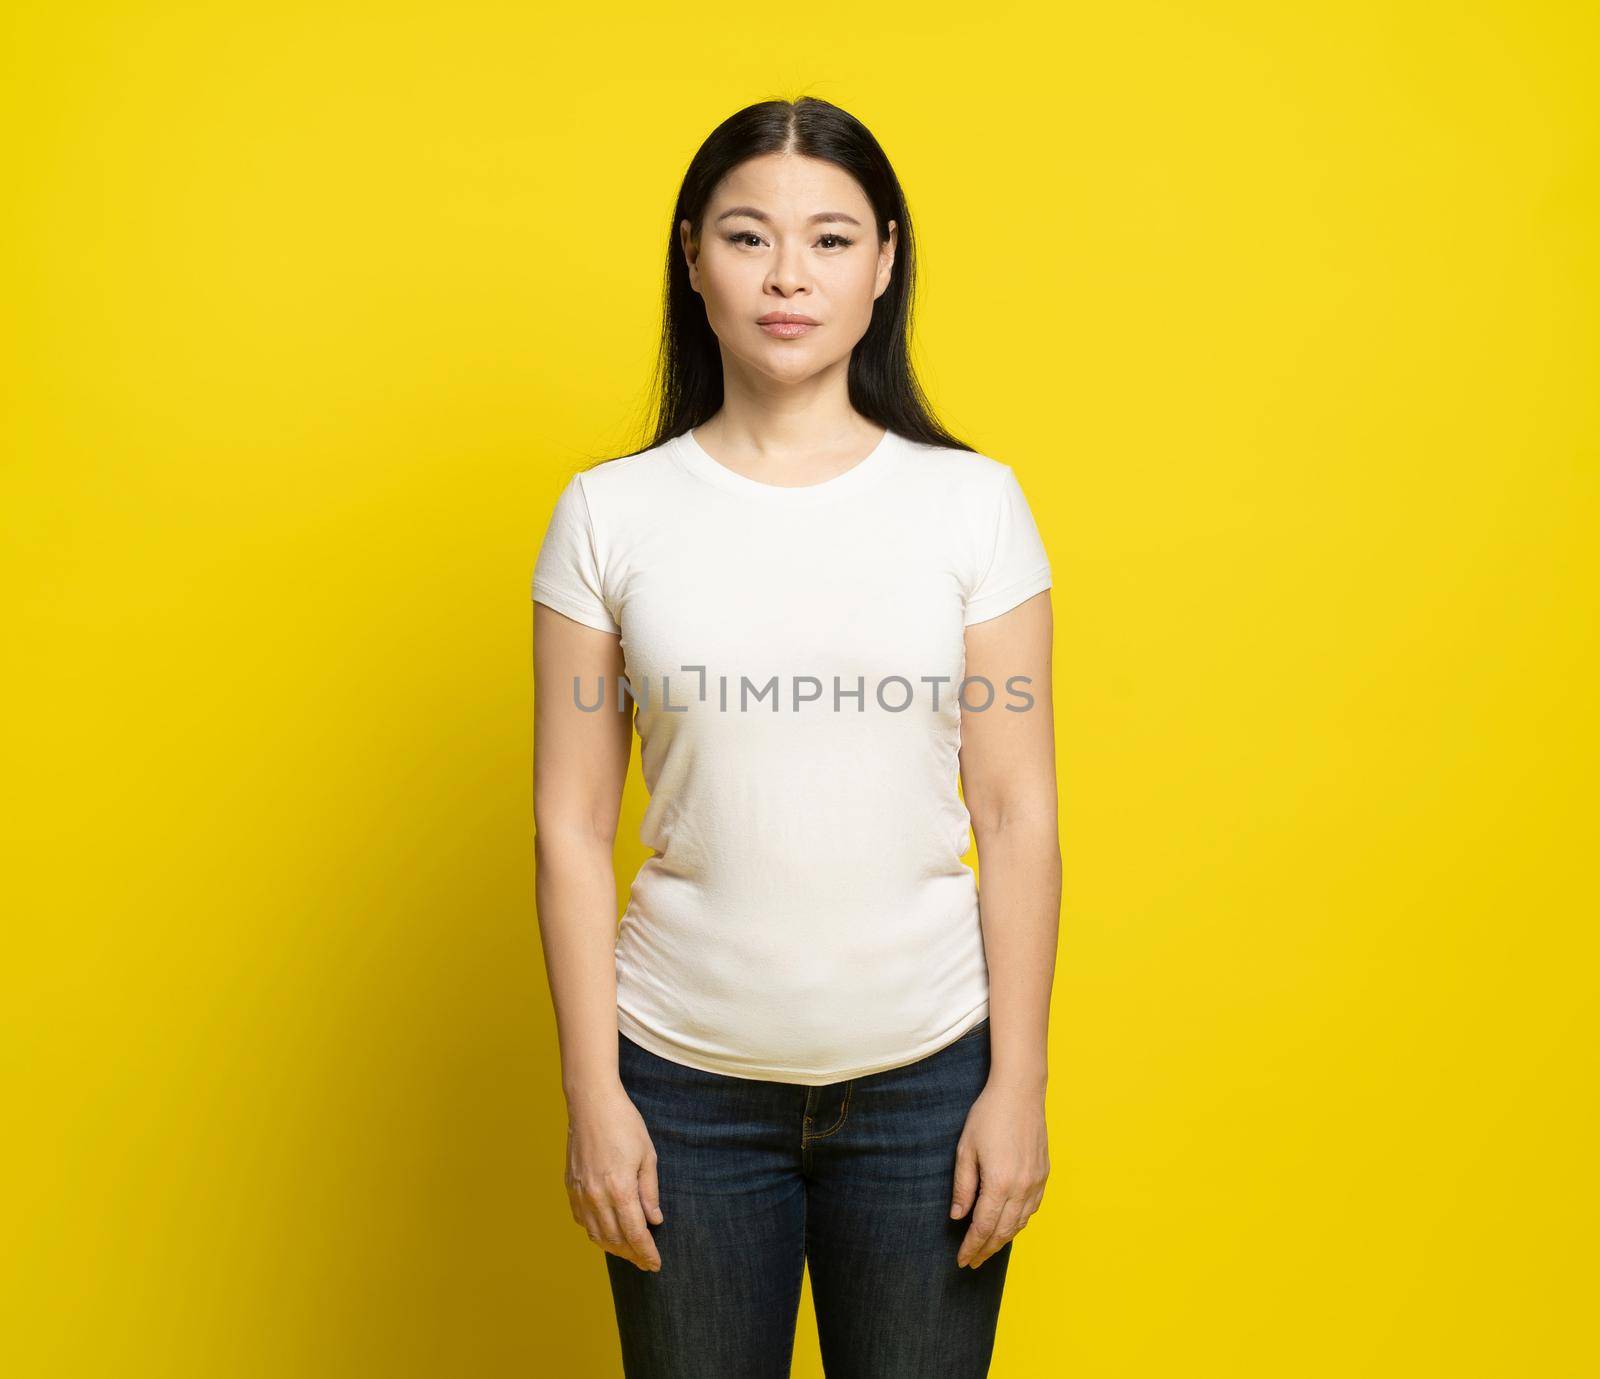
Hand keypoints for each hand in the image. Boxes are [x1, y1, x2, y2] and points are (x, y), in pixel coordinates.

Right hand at [564, 1081, 664, 1271]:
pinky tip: (606, 1232)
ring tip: (628, 1252)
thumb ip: (649, 1191)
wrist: (591, 1103)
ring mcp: (580, 1193)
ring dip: (613, 1248)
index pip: (635, 1233)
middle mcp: (597, 1196)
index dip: (646, 1252)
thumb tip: (654, 1220)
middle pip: (615, 1239)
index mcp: (620, 1189)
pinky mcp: (570, 1187)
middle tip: (645, 1262)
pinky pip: (582, 1220)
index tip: (656, 1264)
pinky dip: (595, 1232)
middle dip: (632, 1255)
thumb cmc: (624, 1124)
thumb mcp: (647, 1155)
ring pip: (596, 1234)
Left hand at [949, 1079, 1049, 1268]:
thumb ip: (963, 1186)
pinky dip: (1019, 1222)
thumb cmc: (988, 1116)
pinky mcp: (1044, 1175)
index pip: (983, 1227)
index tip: (961, 1260)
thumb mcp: (966, 1149)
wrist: (1020, 1092)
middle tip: (972, 1263)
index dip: (971, 1246)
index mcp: (1000, 1183)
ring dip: (1003, 1239)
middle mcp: (1022, 1188)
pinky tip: (1009, 1225)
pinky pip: (1032, 1209)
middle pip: (1003, 1231)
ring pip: (1020, 1223)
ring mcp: (1036, 1182)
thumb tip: (958, 1216)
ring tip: (988, 1248)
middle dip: (986, 1250)